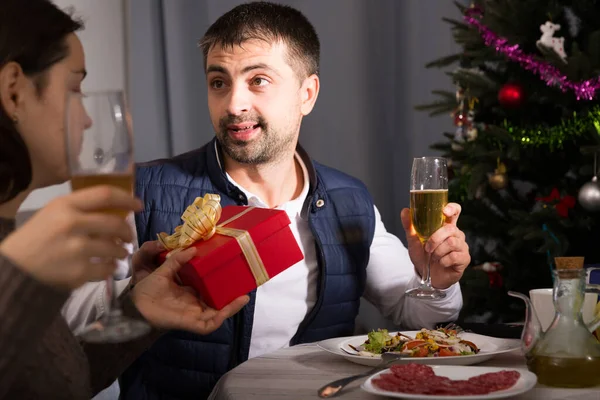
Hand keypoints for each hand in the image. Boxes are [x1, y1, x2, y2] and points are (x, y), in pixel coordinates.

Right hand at [0, 186, 141, 289]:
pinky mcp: (79, 271)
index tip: (138, 205)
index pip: (105, 194)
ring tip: (119, 252)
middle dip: (127, 231)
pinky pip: (108, 268)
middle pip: (116, 224)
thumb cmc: (37, 237)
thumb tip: (117, 210)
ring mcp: (77, 249)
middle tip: (128, 237)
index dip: (126, 199)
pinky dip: (111, 268)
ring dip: (121, 251)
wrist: (16, 267)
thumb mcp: (54, 213)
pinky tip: (107, 267)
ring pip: (115, 248)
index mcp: (65, 205)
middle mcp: (72, 224)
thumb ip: (81, 209)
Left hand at [131, 247, 248, 334]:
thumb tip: (193, 249)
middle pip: (218, 303)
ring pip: (218, 314)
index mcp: (189, 292)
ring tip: (244, 297)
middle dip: (232, 296)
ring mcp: (194, 314)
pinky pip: (210, 323)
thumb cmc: (147, 289)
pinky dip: (222, 316)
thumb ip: (177, 260)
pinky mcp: (191, 323)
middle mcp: (194, 304)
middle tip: (245, 284)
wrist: (135, 306)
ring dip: (232, 307)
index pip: (209, 289)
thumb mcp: (164, 270)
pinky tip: (231, 306)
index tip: (232, 272)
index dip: (221, 283)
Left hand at [401, 203, 469, 288]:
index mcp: (446, 226)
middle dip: (435, 239)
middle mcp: (456, 234)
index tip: (444, 211)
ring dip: (438, 251)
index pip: (455, 211)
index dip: (452, 208)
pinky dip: (443, 261)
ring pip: (451, 242)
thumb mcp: (414, 241)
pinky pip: (454, 256)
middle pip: (450, 229)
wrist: (428, 277)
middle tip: (427, 248)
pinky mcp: (464, 258)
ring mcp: (462, 246)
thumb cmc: (423, 256)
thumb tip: (405, 211)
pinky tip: (441, 263)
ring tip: (433, 257)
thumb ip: (410, 227)